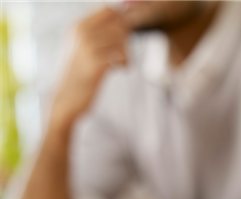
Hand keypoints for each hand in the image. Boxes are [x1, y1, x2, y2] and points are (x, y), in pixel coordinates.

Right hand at [51, 7, 127, 130]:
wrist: (66, 99)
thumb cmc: (78, 75)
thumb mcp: (82, 49)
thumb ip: (99, 34)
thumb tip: (123, 18)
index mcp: (78, 27)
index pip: (108, 10)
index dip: (122, 20)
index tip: (125, 35)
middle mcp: (82, 35)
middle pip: (118, 24)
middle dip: (127, 38)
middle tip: (125, 53)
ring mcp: (88, 49)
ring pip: (121, 39)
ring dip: (127, 52)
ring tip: (123, 63)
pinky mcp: (96, 66)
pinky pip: (120, 56)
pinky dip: (125, 62)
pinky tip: (121, 69)